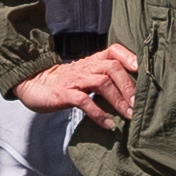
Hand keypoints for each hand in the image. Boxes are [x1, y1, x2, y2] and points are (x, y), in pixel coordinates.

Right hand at [11, 43, 140, 123]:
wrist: (34, 84)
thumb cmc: (65, 83)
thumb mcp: (86, 75)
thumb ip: (104, 78)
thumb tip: (131, 94)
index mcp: (93, 62)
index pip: (114, 50)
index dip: (129, 57)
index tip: (141, 71)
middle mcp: (86, 67)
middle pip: (112, 68)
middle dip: (129, 86)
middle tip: (138, 105)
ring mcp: (75, 80)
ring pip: (102, 83)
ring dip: (118, 100)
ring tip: (129, 115)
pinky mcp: (64, 93)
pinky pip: (84, 101)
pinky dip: (98, 114)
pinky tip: (108, 125)